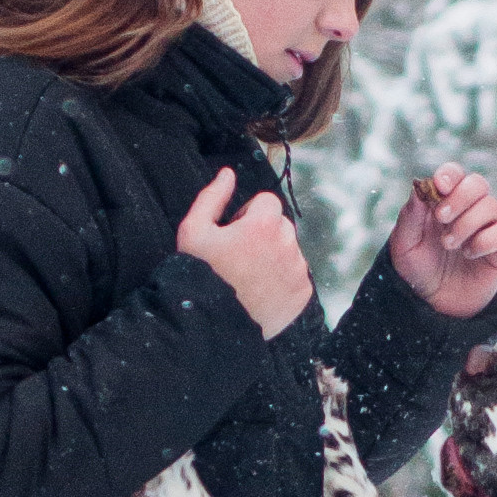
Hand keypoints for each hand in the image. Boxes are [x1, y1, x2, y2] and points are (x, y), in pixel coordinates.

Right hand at [178, 167, 313, 340]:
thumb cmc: (199, 273)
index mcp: (264, 223)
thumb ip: (212, 196)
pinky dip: (282, 280)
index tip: (233, 235)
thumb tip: (227, 173)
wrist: (211, 323)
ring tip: (248, 277)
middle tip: (239, 258)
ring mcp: (298, 270)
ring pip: (289, 250)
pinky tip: (260, 291)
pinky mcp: (303, 293)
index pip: (267, 201)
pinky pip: (296, 275)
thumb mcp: (193, 230)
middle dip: (263, 235)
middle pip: (281, 225)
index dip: (247, 216)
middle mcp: (288, 243)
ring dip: (274, 256)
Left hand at [389, 163, 496, 318]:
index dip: (450, 175)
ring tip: (449, 245)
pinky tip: (469, 254)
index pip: (454, 175)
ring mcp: (486, 228)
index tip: (440, 186)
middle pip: (477, 184)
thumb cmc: (417, 271)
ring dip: (467, 223)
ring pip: (491, 205)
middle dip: (460, 197)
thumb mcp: (404, 244)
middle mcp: (468, 210)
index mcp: (443, 202)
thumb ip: (410, 216)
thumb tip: (420, 187)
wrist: (433, 305)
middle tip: (442, 218)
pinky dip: (485, 240)